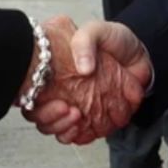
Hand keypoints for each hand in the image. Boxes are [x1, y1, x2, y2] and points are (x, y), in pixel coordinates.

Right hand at [26, 20, 152, 143]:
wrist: (138, 54)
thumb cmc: (114, 40)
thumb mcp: (97, 31)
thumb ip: (85, 41)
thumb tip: (82, 68)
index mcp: (53, 68)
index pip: (30, 88)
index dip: (33, 98)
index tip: (50, 98)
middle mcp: (59, 89)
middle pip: (38, 113)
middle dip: (49, 118)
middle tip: (66, 108)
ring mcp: (73, 105)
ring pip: (55, 127)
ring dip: (62, 127)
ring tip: (77, 117)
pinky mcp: (89, 118)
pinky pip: (76, 135)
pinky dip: (77, 136)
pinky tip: (82, 128)